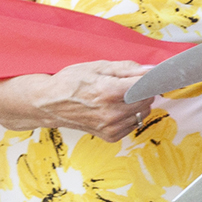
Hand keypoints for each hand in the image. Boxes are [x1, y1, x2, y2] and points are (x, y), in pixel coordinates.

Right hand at [21, 60, 153, 140]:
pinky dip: (130, 116)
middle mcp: (112, 112)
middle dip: (144, 90)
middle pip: (147, 100)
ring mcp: (110, 127)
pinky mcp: (109, 136)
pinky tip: (116, 109)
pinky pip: (133, 125)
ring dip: (138, 104)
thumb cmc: (71, 82)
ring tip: (120, 97)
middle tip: (129, 84)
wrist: (49, 103)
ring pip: (143, 113)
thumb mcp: (98, 66)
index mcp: (109, 91)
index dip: (151, 80)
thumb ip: (127, 68)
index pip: (146, 87)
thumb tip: (150, 70)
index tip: (151, 76)